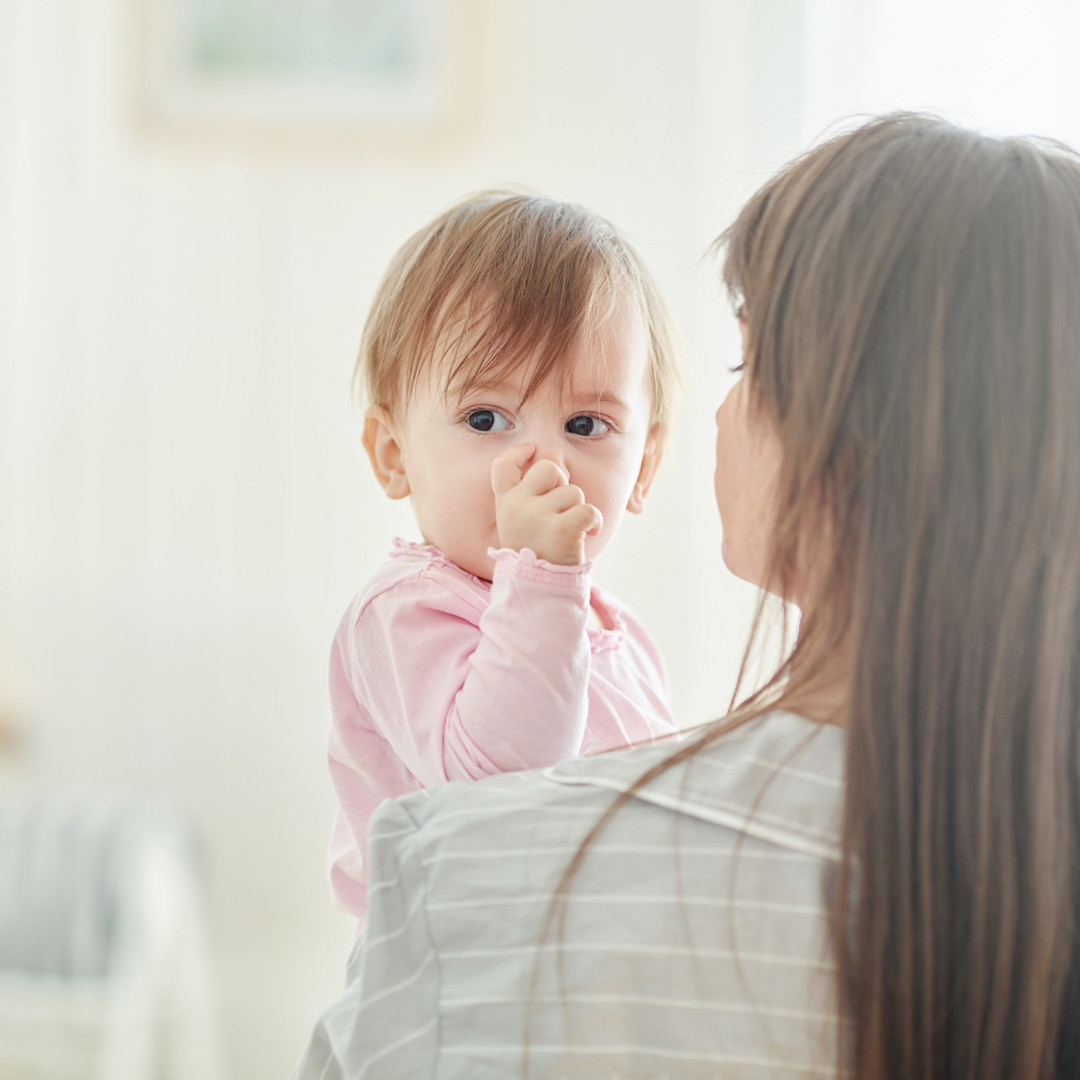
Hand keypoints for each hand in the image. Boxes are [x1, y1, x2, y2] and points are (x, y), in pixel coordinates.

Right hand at [491, 444, 602, 565]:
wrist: (537, 591)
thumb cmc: (534, 555)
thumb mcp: (516, 526)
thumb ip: (525, 498)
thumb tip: (546, 464)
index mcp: (505, 504)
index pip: (503, 465)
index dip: (518, 452)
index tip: (531, 449)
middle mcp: (517, 507)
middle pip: (547, 468)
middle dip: (562, 483)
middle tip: (561, 509)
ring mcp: (537, 517)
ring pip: (573, 492)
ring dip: (578, 509)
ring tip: (569, 532)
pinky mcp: (562, 529)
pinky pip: (588, 510)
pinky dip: (594, 522)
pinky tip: (588, 534)